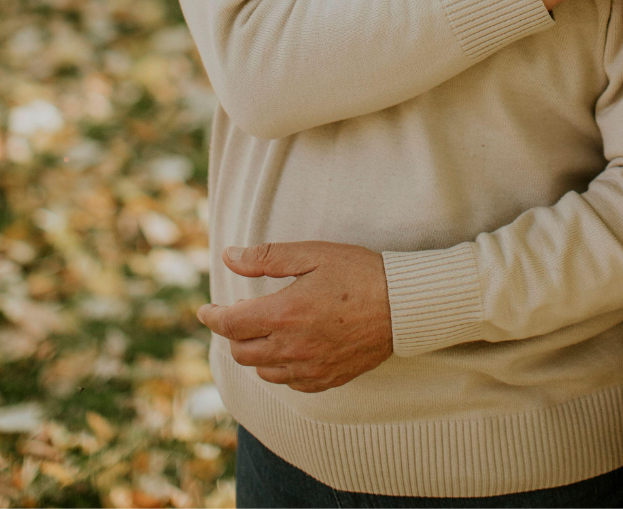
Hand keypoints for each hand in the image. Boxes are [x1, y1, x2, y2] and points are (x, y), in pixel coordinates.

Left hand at [197, 241, 391, 392]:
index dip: (213, 317)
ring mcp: (308, 368)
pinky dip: (280, 367)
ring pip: (262, 370)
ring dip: (255, 351)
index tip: (206, 310)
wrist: (403, 305)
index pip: (230, 324)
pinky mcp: (325, 380)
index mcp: (284, 313)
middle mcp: (291, 347)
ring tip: (264, 330)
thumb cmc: (360, 272)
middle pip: (241, 350)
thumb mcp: (313, 254)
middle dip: (233, 333)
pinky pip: (289, 382)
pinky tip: (289, 349)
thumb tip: (229, 256)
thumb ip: (267, 257)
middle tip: (239, 314)